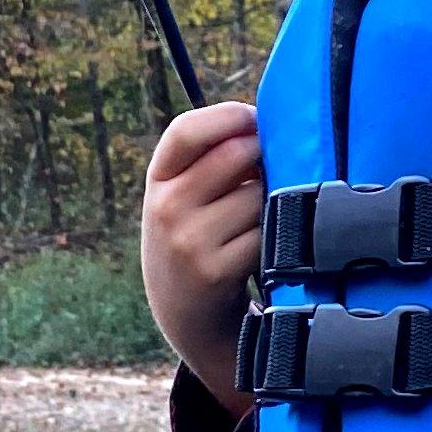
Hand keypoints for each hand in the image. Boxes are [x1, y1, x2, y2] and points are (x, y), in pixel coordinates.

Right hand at [139, 101, 262, 412]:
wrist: (184, 314)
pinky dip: (273, 236)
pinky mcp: (216, 272)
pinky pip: (266, 233)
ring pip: (257, 196)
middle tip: (266, 174)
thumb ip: (212, 159)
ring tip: (255, 221)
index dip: (227, 116)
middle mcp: (165, 208)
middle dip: (262, 158)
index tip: (254, 119)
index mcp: (157, 180)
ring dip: (269, 202)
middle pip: (234, 154)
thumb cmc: (195, 237)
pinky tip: (259, 249)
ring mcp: (188, 241)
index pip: (185, 131)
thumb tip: (271, 125)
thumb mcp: (182, 196)